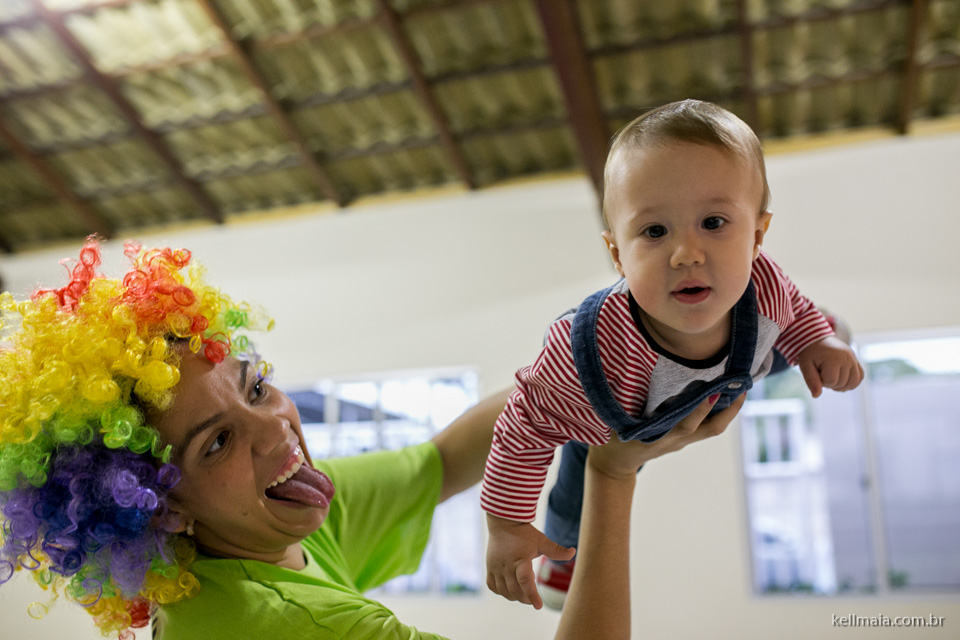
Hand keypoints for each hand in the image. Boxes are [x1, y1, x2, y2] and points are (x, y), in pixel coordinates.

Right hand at [485, 514, 574, 608]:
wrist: (504, 522)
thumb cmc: (524, 533)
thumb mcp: (541, 541)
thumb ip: (556, 550)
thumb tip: (573, 552)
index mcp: (521, 559)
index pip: (525, 581)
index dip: (532, 595)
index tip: (538, 606)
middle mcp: (507, 565)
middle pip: (515, 590)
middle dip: (525, 598)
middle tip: (532, 600)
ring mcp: (496, 567)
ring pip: (503, 590)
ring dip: (514, 596)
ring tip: (523, 595)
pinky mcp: (490, 567)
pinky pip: (492, 586)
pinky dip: (501, 591)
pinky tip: (509, 590)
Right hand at [587, 392, 746, 480]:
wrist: (616, 464)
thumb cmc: (612, 436)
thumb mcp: (615, 421)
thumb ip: (625, 402)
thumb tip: (629, 372)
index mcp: (660, 437)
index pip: (686, 426)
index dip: (700, 410)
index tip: (713, 391)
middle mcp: (676, 440)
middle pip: (711, 430)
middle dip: (730, 411)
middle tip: (742, 388)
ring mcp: (681, 441)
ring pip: (713, 428)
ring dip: (729, 411)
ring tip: (740, 388)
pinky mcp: (682, 438)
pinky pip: (707, 425)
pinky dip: (718, 411)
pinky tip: (724, 394)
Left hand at [797, 336, 863, 397]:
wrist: (818, 339)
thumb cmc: (810, 354)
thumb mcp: (806, 366)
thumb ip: (811, 380)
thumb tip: (816, 396)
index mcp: (833, 358)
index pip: (831, 382)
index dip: (821, 381)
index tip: (816, 373)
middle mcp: (847, 358)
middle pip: (842, 384)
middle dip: (830, 383)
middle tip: (822, 373)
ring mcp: (853, 359)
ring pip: (853, 383)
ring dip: (841, 385)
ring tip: (831, 378)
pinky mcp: (856, 361)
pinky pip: (860, 377)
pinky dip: (851, 383)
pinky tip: (841, 380)